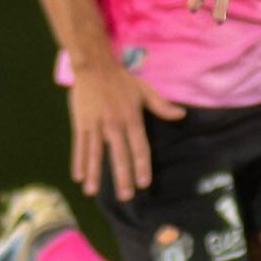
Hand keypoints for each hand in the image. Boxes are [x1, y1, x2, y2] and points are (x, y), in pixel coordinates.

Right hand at [69, 61, 185, 200]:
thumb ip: (162, 106)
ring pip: (95, 153)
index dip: (141, 166)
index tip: (143, 183)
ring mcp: (96, 124)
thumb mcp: (145, 90)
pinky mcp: (81, 122)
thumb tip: (181, 115)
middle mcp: (114, 124)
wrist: (94, 65)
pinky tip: (78, 177)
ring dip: (94, 173)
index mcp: (131, 118)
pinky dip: (78, 161)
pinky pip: (80, 145)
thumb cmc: (121, 79)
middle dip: (121, 176)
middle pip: (119, 154)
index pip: (139, 147)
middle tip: (124, 196)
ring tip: (92, 192)